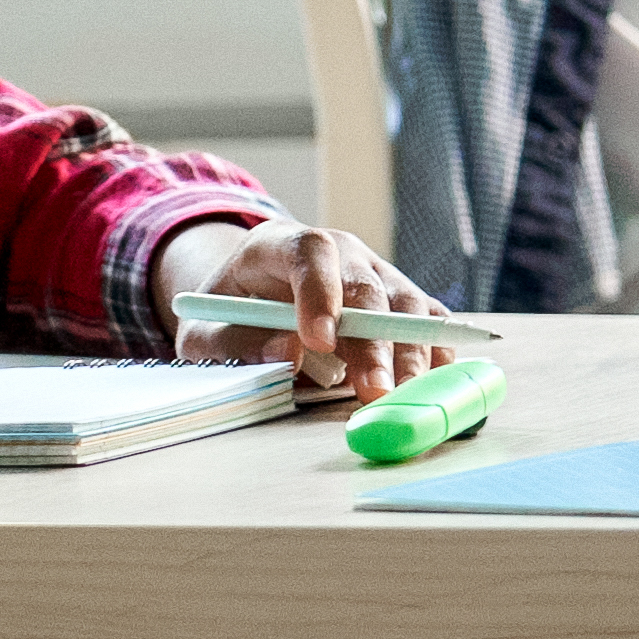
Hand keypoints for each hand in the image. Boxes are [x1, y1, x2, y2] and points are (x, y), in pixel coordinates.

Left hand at [157, 213, 452, 409]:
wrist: (253, 298)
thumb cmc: (226, 317)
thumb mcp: (203, 332)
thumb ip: (232, 342)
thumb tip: (285, 354)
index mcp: (279, 245)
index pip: (309, 251)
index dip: (319, 292)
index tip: (319, 341)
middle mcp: (338, 253)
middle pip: (366, 285)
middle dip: (373, 340)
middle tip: (373, 389)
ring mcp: (374, 273)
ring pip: (406, 302)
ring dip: (410, 350)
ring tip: (405, 393)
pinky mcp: (399, 301)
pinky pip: (429, 317)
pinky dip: (436, 347)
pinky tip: (434, 378)